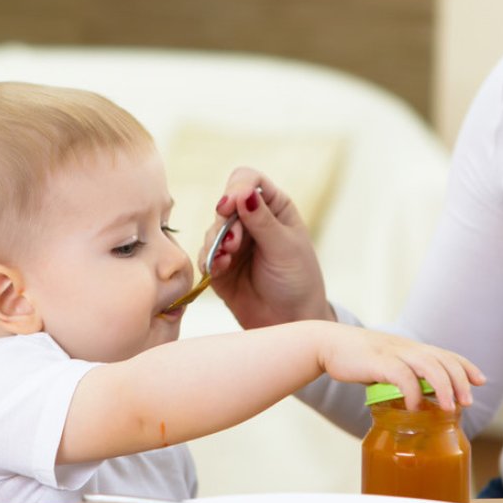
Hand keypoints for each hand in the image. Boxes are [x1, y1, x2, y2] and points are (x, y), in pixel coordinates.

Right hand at [203, 167, 335, 327]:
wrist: (291, 322)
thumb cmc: (298, 281)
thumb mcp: (285, 248)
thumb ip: (262, 221)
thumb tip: (244, 192)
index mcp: (274, 207)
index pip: (248, 180)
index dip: (236, 188)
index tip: (230, 204)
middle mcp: (251, 221)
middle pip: (224, 204)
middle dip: (226, 222)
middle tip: (234, 243)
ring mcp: (233, 244)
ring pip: (212, 230)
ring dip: (216, 242)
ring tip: (227, 258)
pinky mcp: (220, 267)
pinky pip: (204, 256)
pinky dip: (208, 260)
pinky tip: (218, 269)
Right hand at [316, 323, 484, 410]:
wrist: (328, 345)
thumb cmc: (357, 359)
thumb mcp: (385, 365)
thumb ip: (402, 377)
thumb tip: (415, 400)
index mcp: (411, 348)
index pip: (446, 354)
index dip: (466, 366)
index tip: (481, 381)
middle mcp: (407, 347)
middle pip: (443, 360)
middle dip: (460, 380)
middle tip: (467, 402)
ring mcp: (394, 353)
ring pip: (429, 366)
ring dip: (443, 387)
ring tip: (450, 408)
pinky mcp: (379, 362)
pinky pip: (402, 376)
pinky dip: (412, 393)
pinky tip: (415, 408)